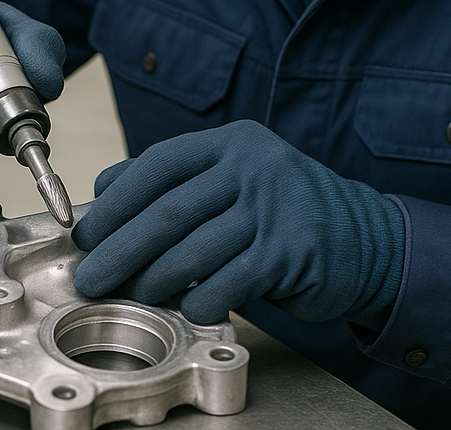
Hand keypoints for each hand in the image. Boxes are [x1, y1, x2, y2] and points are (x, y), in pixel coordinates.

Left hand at [72, 120, 404, 327]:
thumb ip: (178, 180)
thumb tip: (105, 190)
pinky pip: (228, 282)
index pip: (160, 163)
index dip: (117, 201)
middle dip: (122, 248)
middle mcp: (253, 166)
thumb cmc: (281, 210)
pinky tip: (187, 308)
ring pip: (194, 250)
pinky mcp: (290, 252)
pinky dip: (199, 300)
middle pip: (170, 210)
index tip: (87, 232)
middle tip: (92, 275)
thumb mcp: (235, 177)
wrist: (363, 236)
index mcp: (232, 142)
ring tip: (136, 293)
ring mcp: (274, 207)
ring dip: (155, 279)